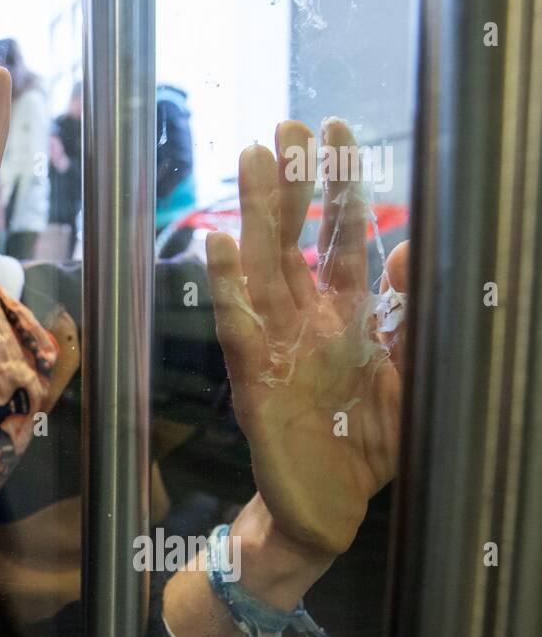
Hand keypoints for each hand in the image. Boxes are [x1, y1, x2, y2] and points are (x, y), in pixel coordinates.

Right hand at [206, 119, 408, 556]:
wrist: (330, 510)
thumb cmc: (365, 445)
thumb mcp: (408, 375)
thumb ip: (410, 313)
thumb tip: (419, 245)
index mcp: (345, 316)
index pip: (341, 237)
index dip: (339, 186)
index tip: (337, 130)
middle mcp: (304, 321)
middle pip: (293, 240)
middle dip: (291, 183)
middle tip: (284, 126)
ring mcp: (275, 347)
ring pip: (261, 268)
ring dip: (257, 214)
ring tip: (252, 160)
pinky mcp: (253, 381)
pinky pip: (237, 327)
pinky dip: (226, 287)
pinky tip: (218, 245)